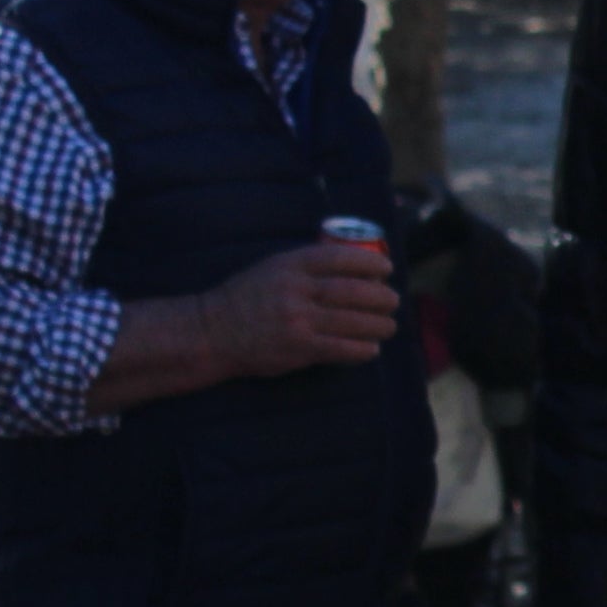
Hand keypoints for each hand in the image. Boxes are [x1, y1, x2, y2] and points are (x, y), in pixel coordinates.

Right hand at [203, 239, 399, 378]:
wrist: (213, 331)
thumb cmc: (247, 298)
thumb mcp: (272, 268)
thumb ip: (307, 267)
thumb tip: (355, 270)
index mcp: (291, 264)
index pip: (340, 257)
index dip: (370, 262)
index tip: (386, 268)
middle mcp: (296, 289)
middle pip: (354, 290)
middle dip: (382, 296)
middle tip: (393, 300)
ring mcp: (299, 319)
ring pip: (354, 320)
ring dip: (379, 325)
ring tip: (389, 325)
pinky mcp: (300, 347)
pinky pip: (343, 348)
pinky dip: (363, 349)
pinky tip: (372, 348)